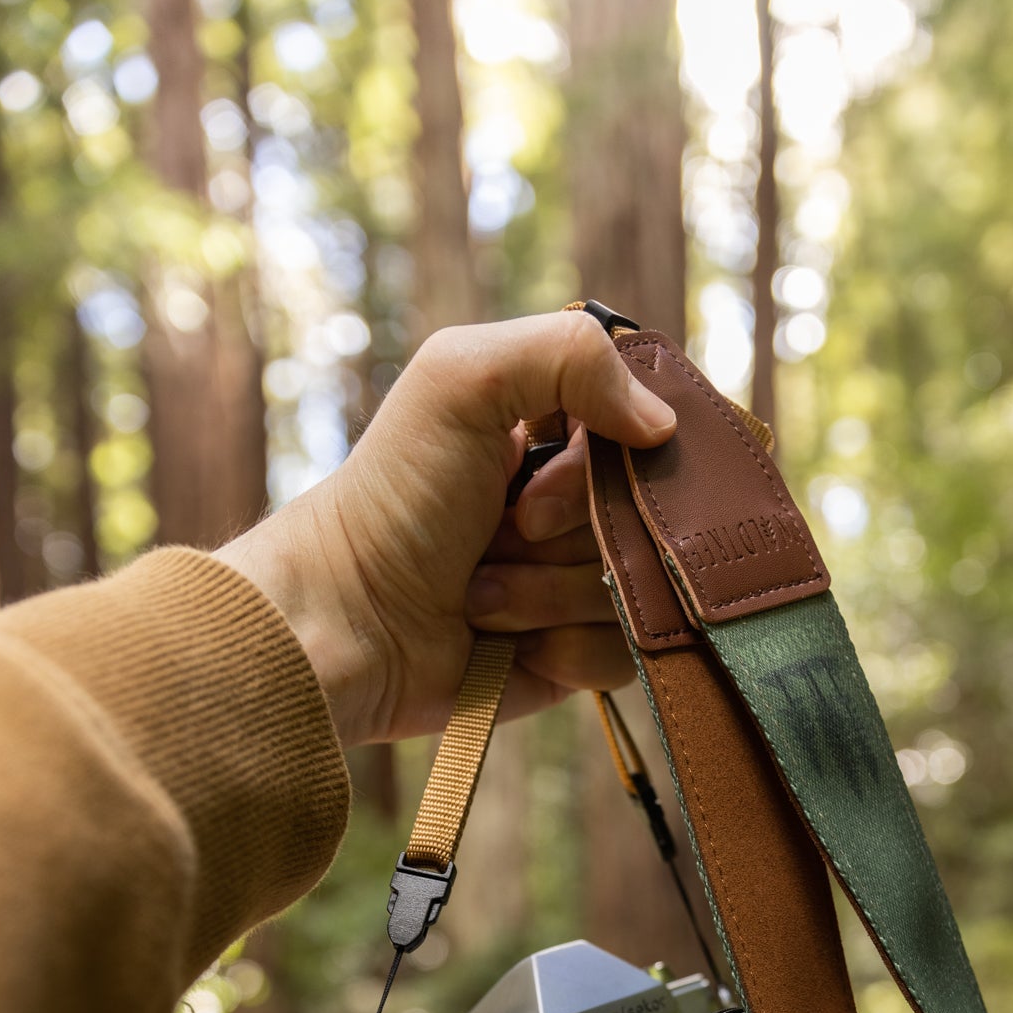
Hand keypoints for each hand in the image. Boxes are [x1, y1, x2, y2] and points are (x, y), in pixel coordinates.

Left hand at [217, 311, 674, 745]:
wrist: (347, 623)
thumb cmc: (394, 497)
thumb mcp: (462, 380)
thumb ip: (570, 354)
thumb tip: (664, 424)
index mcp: (555, 435)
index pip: (648, 435)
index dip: (608, 462)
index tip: (538, 482)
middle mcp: (574, 509)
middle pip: (648, 519)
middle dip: (572, 532)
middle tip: (506, 532)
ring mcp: (576, 585)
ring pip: (637, 589)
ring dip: (552, 593)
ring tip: (483, 594)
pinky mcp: (574, 658)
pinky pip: (623, 655)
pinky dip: (564, 649)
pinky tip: (509, 644)